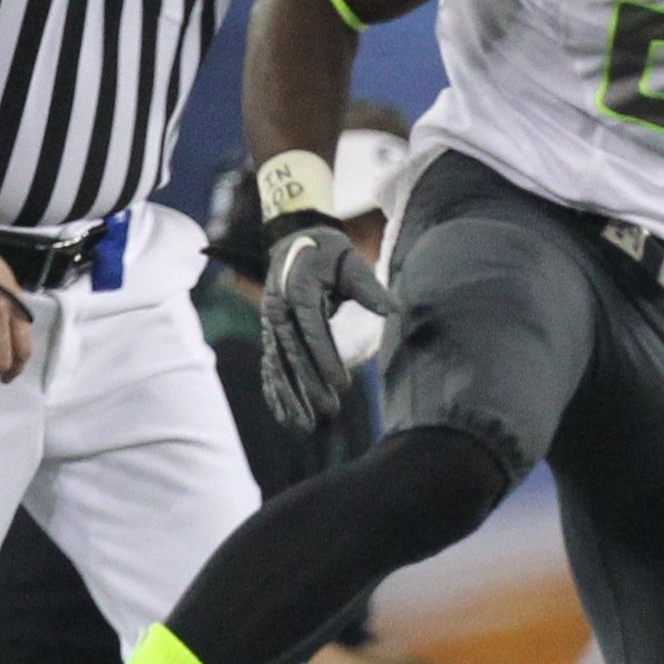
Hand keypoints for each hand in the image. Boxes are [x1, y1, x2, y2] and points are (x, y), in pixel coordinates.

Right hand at [261, 216, 389, 429]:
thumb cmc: (329, 251)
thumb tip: (391, 311)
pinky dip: (275, 390)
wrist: (295, 238)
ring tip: (304, 425)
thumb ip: (369, 287)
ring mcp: (271, 322)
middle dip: (310, 385)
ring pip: (278, 364)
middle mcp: (279, 309)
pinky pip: (271, 364)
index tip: (342, 384)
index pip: (313, 330)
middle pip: (294, 353)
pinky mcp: (271, 332)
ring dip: (290, 396)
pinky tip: (284, 414)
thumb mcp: (351, 260)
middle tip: (329, 411)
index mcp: (299, 290)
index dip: (326, 359)